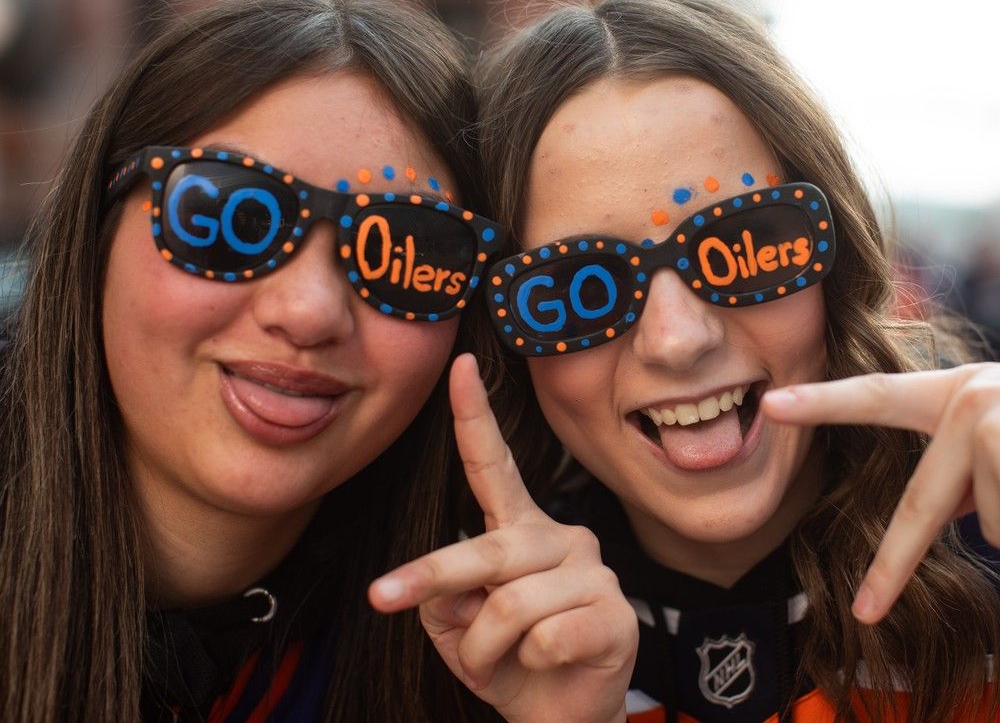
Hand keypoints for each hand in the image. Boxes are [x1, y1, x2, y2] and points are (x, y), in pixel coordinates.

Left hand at [369, 353, 636, 722]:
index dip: (477, 416)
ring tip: (495, 665)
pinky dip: (526, 663)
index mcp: (520, 530)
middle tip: (382, 597)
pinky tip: (546, 665)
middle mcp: (560, 537)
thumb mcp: (455, 627)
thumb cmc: (505, 662)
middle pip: (487, 549)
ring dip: (482, 649)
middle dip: (432, 575)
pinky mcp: (616, 613)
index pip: (495, 467)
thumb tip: (449, 588)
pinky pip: (547, 637)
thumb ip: (442, 597)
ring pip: (511, 605)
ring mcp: (593, 572)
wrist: (556, 721)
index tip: (461, 366)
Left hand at [762, 363, 999, 624]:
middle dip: (892, 566)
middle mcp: (973, 401)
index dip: (822, 402)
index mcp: (951, 394)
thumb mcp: (997, 435)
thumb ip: (960, 469)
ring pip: (995, 525)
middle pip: (922, 505)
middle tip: (864, 612)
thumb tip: (955, 518)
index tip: (770, 405)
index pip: (875, 398)